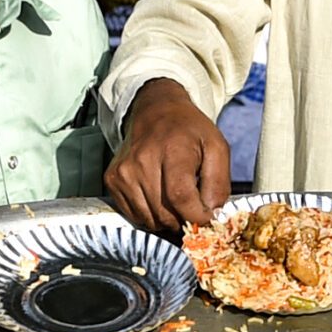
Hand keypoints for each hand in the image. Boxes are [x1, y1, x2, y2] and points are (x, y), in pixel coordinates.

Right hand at [104, 79, 229, 231]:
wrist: (156, 112)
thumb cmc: (189, 131)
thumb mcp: (217, 148)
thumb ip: (219, 185)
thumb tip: (211, 217)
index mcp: (172, 149)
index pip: (181, 197)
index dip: (197, 216)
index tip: (206, 219)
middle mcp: (142, 161)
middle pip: (164, 214)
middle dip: (184, 220)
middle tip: (193, 208)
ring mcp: (124, 172)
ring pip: (149, 220)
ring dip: (167, 220)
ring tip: (176, 200)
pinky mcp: (113, 180)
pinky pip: (134, 216)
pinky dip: (150, 215)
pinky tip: (159, 198)